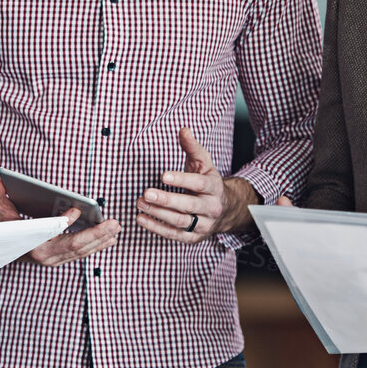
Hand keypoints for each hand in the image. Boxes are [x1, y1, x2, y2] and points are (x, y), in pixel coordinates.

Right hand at [0, 174, 122, 265]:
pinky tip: (109, 237)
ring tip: (115, 229)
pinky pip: (81, 253)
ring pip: (81, 252)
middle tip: (113, 223)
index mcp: (30, 242)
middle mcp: (43, 255)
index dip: (65, 223)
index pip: (52, 233)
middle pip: (75, 246)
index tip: (77, 210)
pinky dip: (96, 244)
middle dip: (96, 234)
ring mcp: (52, 258)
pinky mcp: (59, 257)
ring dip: (101, 240)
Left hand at [136, 127, 250, 243]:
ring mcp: (203, 224)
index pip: (199, 184)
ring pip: (180, 221)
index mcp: (214, 187)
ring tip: (140, 204)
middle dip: (166, 200)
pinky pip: (174, 235)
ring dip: (158, 214)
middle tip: (146, 193)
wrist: (225, 210)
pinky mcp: (194, 237)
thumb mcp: (204, 164)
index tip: (163, 176)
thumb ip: (192, 147)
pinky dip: (156, 228)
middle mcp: (211, 207)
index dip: (182, 180)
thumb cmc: (208, 183)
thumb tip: (183, 130)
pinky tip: (141, 219)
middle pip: (188, 205)